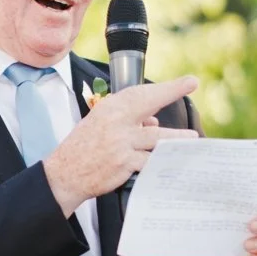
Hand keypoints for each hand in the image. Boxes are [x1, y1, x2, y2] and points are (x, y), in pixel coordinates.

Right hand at [43, 77, 199, 215]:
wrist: (65, 175)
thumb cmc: (85, 147)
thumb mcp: (102, 124)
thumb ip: (129, 120)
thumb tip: (154, 122)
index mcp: (110, 109)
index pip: (139, 92)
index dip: (164, 87)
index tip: (186, 81)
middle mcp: (116, 122)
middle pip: (149, 104)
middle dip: (172, 92)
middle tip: (191, 83)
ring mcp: (121, 143)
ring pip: (157, 138)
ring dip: (177, 138)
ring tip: (191, 138)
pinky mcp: (125, 164)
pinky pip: (151, 161)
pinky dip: (162, 162)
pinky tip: (172, 162)